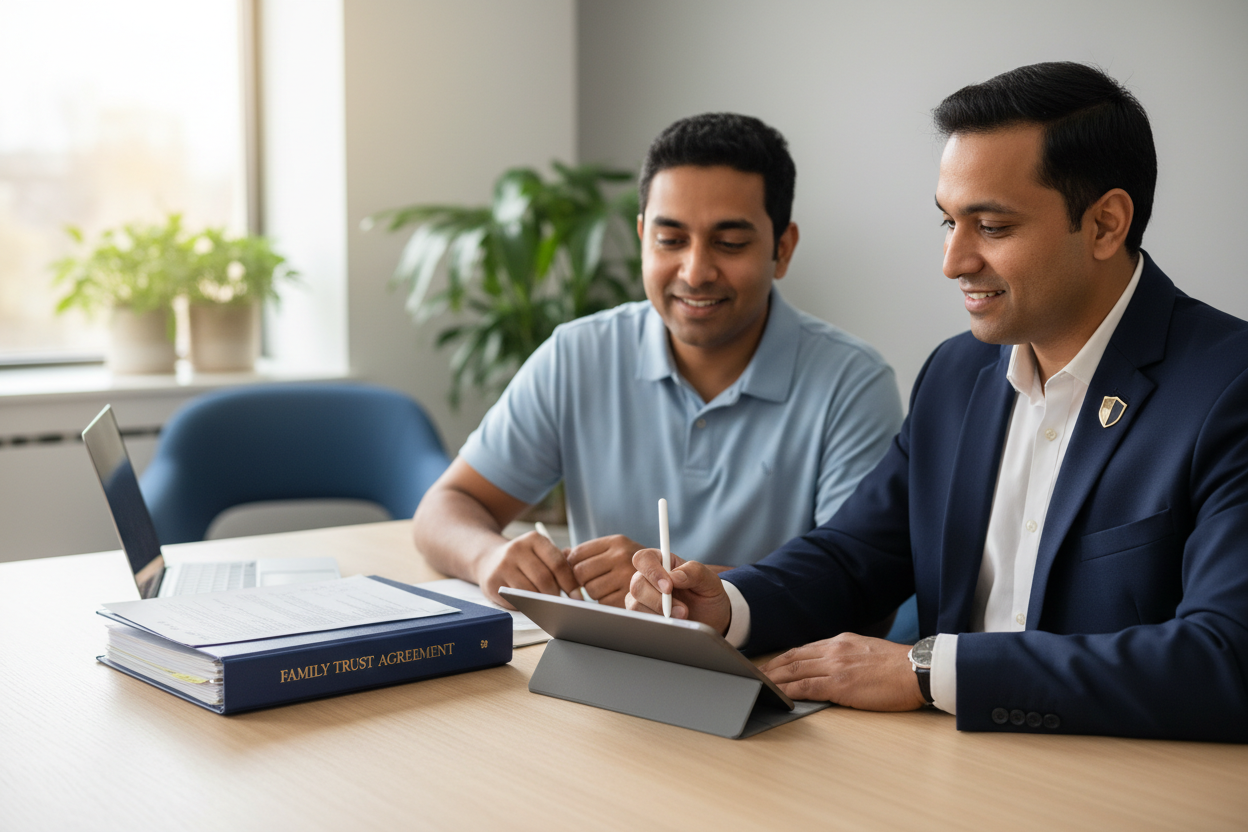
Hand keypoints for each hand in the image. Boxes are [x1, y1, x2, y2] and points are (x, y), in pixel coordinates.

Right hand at [475, 531, 580, 607]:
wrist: (489, 559)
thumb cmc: (524, 559)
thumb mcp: (541, 552)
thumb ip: (560, 563)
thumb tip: (578, 587)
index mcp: (534, 539)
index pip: (557, 563)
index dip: (570, 583)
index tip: (577, 597)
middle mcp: (516, 549)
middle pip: (544, 579)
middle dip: (556, 595)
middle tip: (563, 605)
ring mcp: (502, 565)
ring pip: (529, 591)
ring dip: (542, 602)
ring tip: (549, 606)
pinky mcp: (492, 582)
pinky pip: (515, 599)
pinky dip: (526, 605)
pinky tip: (531, 604)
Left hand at [566, 534, 642, 606]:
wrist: (671, 582)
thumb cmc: (635, 566)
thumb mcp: (617, 550)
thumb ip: (590, 552)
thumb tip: (561, 553)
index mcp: (617, 542)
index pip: (576, 554)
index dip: (572, 565)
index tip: (579, 570)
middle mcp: (621, 557)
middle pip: (580, 573)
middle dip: (582, 580)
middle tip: (593, 581)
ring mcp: (626, 578)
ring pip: (589, 590)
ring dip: (594, 593)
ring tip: (609, 588)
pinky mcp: (628, 598)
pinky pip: (602, 603)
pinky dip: (605, 603)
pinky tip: (617, 597)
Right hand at [626, 548, 730, 634]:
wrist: (711, 620)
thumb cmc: (707, 595)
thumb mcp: (709, 581)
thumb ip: (694, 572)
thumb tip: (674, 576)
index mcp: (661, 562)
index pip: (643, 559)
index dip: (652, 571)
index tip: (669, 587)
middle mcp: (647, 579)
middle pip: (637, 585)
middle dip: (659, 600)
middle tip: (682, 610)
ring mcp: (642, 599)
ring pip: (636, 605)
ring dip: (660, 614)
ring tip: (682, 617)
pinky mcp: (642, 616)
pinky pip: (640, 621)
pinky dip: (657, 624)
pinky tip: (672, 624)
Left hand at [760, 633, 925, 710]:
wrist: (918, 670)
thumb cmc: (899, 666)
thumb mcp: (868, 650)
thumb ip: (847, 655)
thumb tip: (833, 666)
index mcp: (841, 641)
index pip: (803, 649)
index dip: (783, 658)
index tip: (770, 665)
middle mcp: (834, 650)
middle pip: (793, 658)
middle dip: (771, 667)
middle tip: (753, 675)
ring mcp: (835, 666)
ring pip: (795, 671)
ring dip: (774, 679)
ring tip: (758, 685)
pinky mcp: (840, 684)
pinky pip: (807, 687)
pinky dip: (789, 691)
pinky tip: (779, 696)